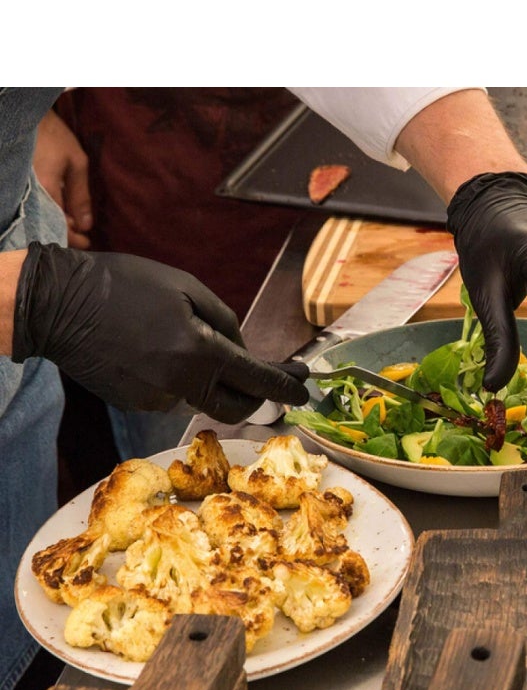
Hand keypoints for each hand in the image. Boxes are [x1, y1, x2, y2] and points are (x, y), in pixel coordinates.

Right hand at [12, 243, 308, 421]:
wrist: (60, 305)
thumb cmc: (124, 285)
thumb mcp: (185, 287)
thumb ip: (223, 321)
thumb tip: (240, 350)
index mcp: (199, 353)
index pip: (256, 380)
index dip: (284, 387)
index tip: (304, 392)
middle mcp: (182, 385)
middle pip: (234, 405)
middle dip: (254, 395)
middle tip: (263, 377)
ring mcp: (157, 399)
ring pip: (200, 394)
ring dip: (205, 375)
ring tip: (175, 335)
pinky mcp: (137, 403)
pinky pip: (171, 392)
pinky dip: (176, 375)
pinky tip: (153, 348)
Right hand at [33, 110, 92, 248]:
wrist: (26, 116)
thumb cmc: (54, 136)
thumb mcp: (76, 163)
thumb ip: (80, 196)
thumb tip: (86, 225)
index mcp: (46, 191)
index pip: (60, 227)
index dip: (74, 239)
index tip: (87, 242)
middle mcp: (29, 196)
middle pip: (47, 227)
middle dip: (66, 233)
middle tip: (81, 233)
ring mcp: (22, 192)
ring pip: (40, 218)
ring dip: (56, 223)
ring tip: (72, 220)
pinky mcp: (19, 188)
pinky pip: (33, 207)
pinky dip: (47, 212)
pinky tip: (58, 209)